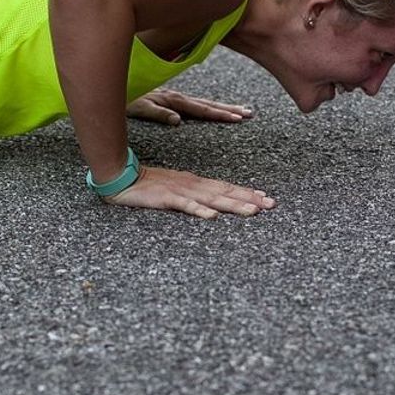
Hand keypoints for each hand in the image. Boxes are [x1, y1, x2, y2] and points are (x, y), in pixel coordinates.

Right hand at [102, 166, 276, 218]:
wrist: (122, 177)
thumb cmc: (150, 186)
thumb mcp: (178, 190)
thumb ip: (196, 196)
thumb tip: (215, 204)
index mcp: (197, 183)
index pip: (227, 188)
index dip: (248, 193)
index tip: (267, 199)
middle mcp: (194, 185)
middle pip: (226, 193)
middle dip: (250, 198)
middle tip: (271, 205)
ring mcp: (181, 191)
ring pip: (212, 199)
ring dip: (233, 205)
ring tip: (252, 212)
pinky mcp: (166, 198)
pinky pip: (185, 206)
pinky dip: (199, 210)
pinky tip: (212, 217)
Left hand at [126, 88, 252, 125]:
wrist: (111, 83)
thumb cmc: (123, 98)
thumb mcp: (138, 107)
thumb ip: (157, 112)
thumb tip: (178, 121)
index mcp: (172, 99)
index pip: (201, 109)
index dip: (220, 114)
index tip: (238, 118)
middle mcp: (176, 97)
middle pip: (208, 104)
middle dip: (229, 109)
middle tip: (249, 114)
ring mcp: (174, 97)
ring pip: (203, 102)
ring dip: (222, 107)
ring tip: (241, 111)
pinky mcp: (170, 98)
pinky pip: (194, 103)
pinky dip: (209, 106)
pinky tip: (216, 109)